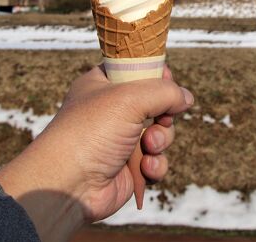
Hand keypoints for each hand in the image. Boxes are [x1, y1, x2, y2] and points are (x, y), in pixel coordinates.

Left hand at [0, 65, 193, 241]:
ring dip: (162, 140)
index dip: (155, 74)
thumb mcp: (130, 98)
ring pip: (160, 133)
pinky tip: (145, 168)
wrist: (68, 186)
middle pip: (155, 103)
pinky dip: (156, 165)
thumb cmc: (91, 133)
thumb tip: (187, 98)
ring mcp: (120, 141)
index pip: (136, 69)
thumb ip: (165, 92)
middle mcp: (112, 111)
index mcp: (103, 85)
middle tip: (162, 118)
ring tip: (149, 146)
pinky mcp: (128, 168)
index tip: (166, 79)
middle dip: (164, 113)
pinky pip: (156, 161)